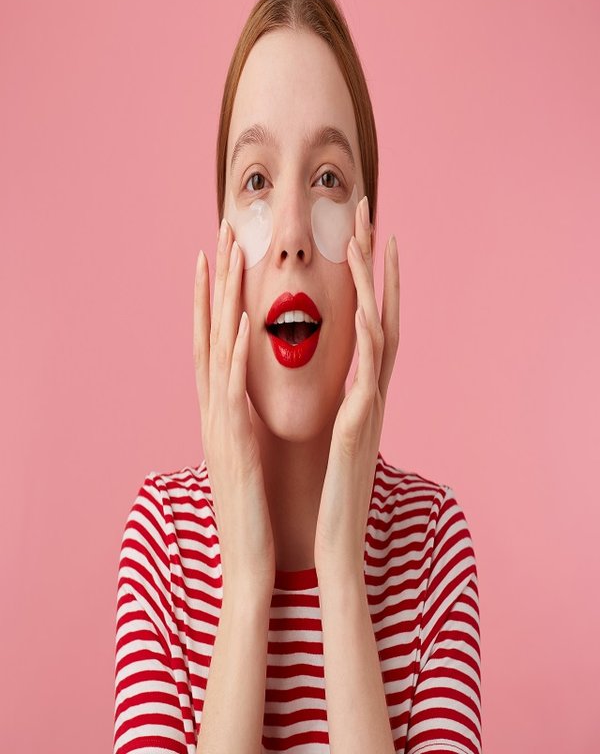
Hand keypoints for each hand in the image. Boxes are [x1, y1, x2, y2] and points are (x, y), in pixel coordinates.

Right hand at [194, 220, 275, 596]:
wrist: (248, 559)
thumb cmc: (252, 507)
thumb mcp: (246, 453)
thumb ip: (243, 420)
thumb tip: (246, 395)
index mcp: (220, 410)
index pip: (213, 342)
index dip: (210, 298)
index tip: (215, 258)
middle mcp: (213, 409)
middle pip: (210, 332)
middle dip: (214, 281)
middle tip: (220, 234)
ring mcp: (220, 423)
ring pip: (217, 349)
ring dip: (222, 299)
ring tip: (227, 255)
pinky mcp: (236, 441)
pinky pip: (234, 387)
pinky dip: (237, 350)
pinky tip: (243, 317)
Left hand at [314, 197, 399, 577]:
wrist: (334, 543)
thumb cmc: (331, 493)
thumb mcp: (335, 438)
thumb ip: (342, 406)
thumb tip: (338, 383)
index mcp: (360, 393)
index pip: (368, 325)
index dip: (369, 280)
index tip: (363, 239)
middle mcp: (372, 392)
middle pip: (382, 313)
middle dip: (376, 263)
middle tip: (372, 214)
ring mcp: (370, 406)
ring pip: (382, 331)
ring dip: (376, 284)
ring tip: (370, 239)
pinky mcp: (359, 425)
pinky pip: (369, 372)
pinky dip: (368, 336)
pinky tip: (367, 307)